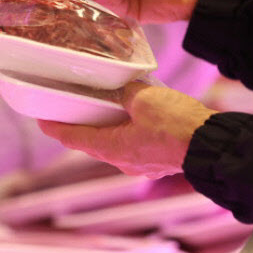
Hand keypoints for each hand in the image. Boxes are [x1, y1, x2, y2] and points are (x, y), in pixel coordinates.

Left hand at [38, 83, 216, 178]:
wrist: (209, 144)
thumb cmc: (176, 125)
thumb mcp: (145, 98)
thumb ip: (128, 91)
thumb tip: (126, 89)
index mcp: (113, 147)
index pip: (75, 139)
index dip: (56, 129)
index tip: (42, 122)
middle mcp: (123, 161)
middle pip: (93, 143)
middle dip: (81, 128)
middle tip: (70, 112)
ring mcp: (141, 164)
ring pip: (115, 145)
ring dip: (106, 130)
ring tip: (102, 112)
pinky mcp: (157, 160)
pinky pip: (134, 145)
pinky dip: (127, 132)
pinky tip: (134, 119)